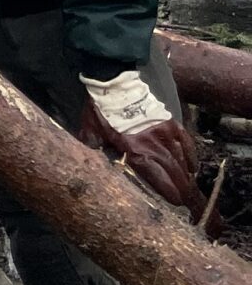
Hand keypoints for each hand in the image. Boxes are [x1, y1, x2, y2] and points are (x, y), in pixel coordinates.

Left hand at [77, 75, 204, 219]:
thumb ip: (95, 147)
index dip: (167, 190)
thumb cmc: (101, 108)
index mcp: (134, 149)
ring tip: (189, 189)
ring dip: (186, 176)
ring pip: (180, 159)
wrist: (113, 82)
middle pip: (172, 171)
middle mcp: (153, 143)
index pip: (156, 176)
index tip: (175, 202)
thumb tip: (93, 161)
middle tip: (186, 202)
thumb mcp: (92, 130)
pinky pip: (185, 142)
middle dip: (180, 188)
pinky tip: (193, 167)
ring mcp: (164, 132)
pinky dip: (190, 155)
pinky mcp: (170, 121)